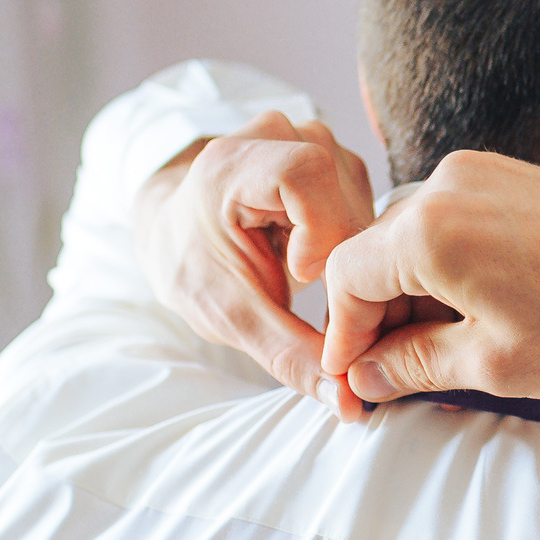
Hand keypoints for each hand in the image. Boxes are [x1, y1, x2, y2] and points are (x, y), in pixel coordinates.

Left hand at [134, 112, 376, 417]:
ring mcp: (306, 137)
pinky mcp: (330, 153)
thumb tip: (348, 404)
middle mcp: (274, 135)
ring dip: (348, 250)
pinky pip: (364, 197)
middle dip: (341, 257)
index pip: (305, 174)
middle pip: (343, 193)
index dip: (319, 229)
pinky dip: (353, 240)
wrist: (175, 233)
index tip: (300, 273)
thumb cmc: (194, 268)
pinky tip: (321, 262)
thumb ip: (289, 357)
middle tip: (315, 300)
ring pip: (362, 197)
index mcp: (232, 163)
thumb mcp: (230, 317)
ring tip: (308, 278)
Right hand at [319, 152, 539, 403]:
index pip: (343, 279)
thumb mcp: (495, 365)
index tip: (354, 379)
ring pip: (410, 240)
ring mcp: (475, 173)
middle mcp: (443, 186)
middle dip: (377, 319)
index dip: (342, 337)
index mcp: (427, 232)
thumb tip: (367, 377)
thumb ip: (415, 367)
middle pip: (373, 255)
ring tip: (444, 351)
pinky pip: (448, 223)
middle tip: (394, 378)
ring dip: (413, 295)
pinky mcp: (504, 174)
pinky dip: (445, 269)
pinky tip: (477, 312)